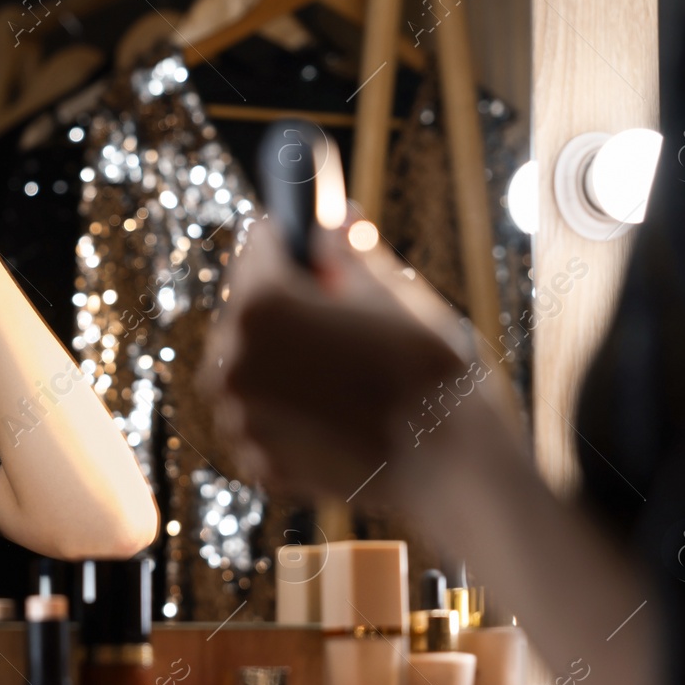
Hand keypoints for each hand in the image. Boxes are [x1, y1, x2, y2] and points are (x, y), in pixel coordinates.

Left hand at [201, 217, 478, 502]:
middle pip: (247, 308)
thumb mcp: (392, 291)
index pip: (260, 242)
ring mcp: (239, 415)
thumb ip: (348, 250)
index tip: (315, 247)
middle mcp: (232, 357)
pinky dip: (287, 413)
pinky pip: (260, 419)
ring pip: (249, 367)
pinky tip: (335, 414)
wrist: (451, 466)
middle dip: (285, 306)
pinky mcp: (257, 460)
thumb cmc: (428, 372)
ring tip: (342, 371)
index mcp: (261, 302)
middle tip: (339, 317)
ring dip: (282, 362)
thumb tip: (335, 219)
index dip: (294, 239)